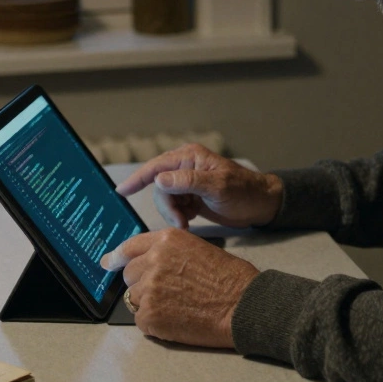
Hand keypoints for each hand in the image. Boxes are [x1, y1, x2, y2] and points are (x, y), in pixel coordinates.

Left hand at [100, 228, 259, 347]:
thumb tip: (146, 263)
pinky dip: (155, 323)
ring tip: (178, 306)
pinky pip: (141, 320)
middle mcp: (153, 260)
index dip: (116, 257)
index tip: (107, 262)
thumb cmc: (230, 278)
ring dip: (151, 304)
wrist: (242, 304)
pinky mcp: (150, 314)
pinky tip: (177, 319)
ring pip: (135, 298)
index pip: (129, 247)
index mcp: (165, 240)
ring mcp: (149, 288)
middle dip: (143, 284)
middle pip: (130, 275)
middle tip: (167, 293)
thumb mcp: (197, 249)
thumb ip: (168, 253)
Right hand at [115, 144, 282, 229]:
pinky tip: (189, 222)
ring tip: (187, 224)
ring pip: (165, 200)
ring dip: (172, 214)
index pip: (157, 167)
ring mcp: (188, 184)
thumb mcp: (217, 186)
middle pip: (159, 187)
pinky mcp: (191, 198)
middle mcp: (186, 167)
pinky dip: (178, 217)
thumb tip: (159, 180)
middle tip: (180, 222)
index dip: (138, 178)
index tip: (122, 191)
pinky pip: (174, 208)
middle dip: (166, 207)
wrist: (261, 205)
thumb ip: (188, 181)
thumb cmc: (244, 191)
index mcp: (190, 157)